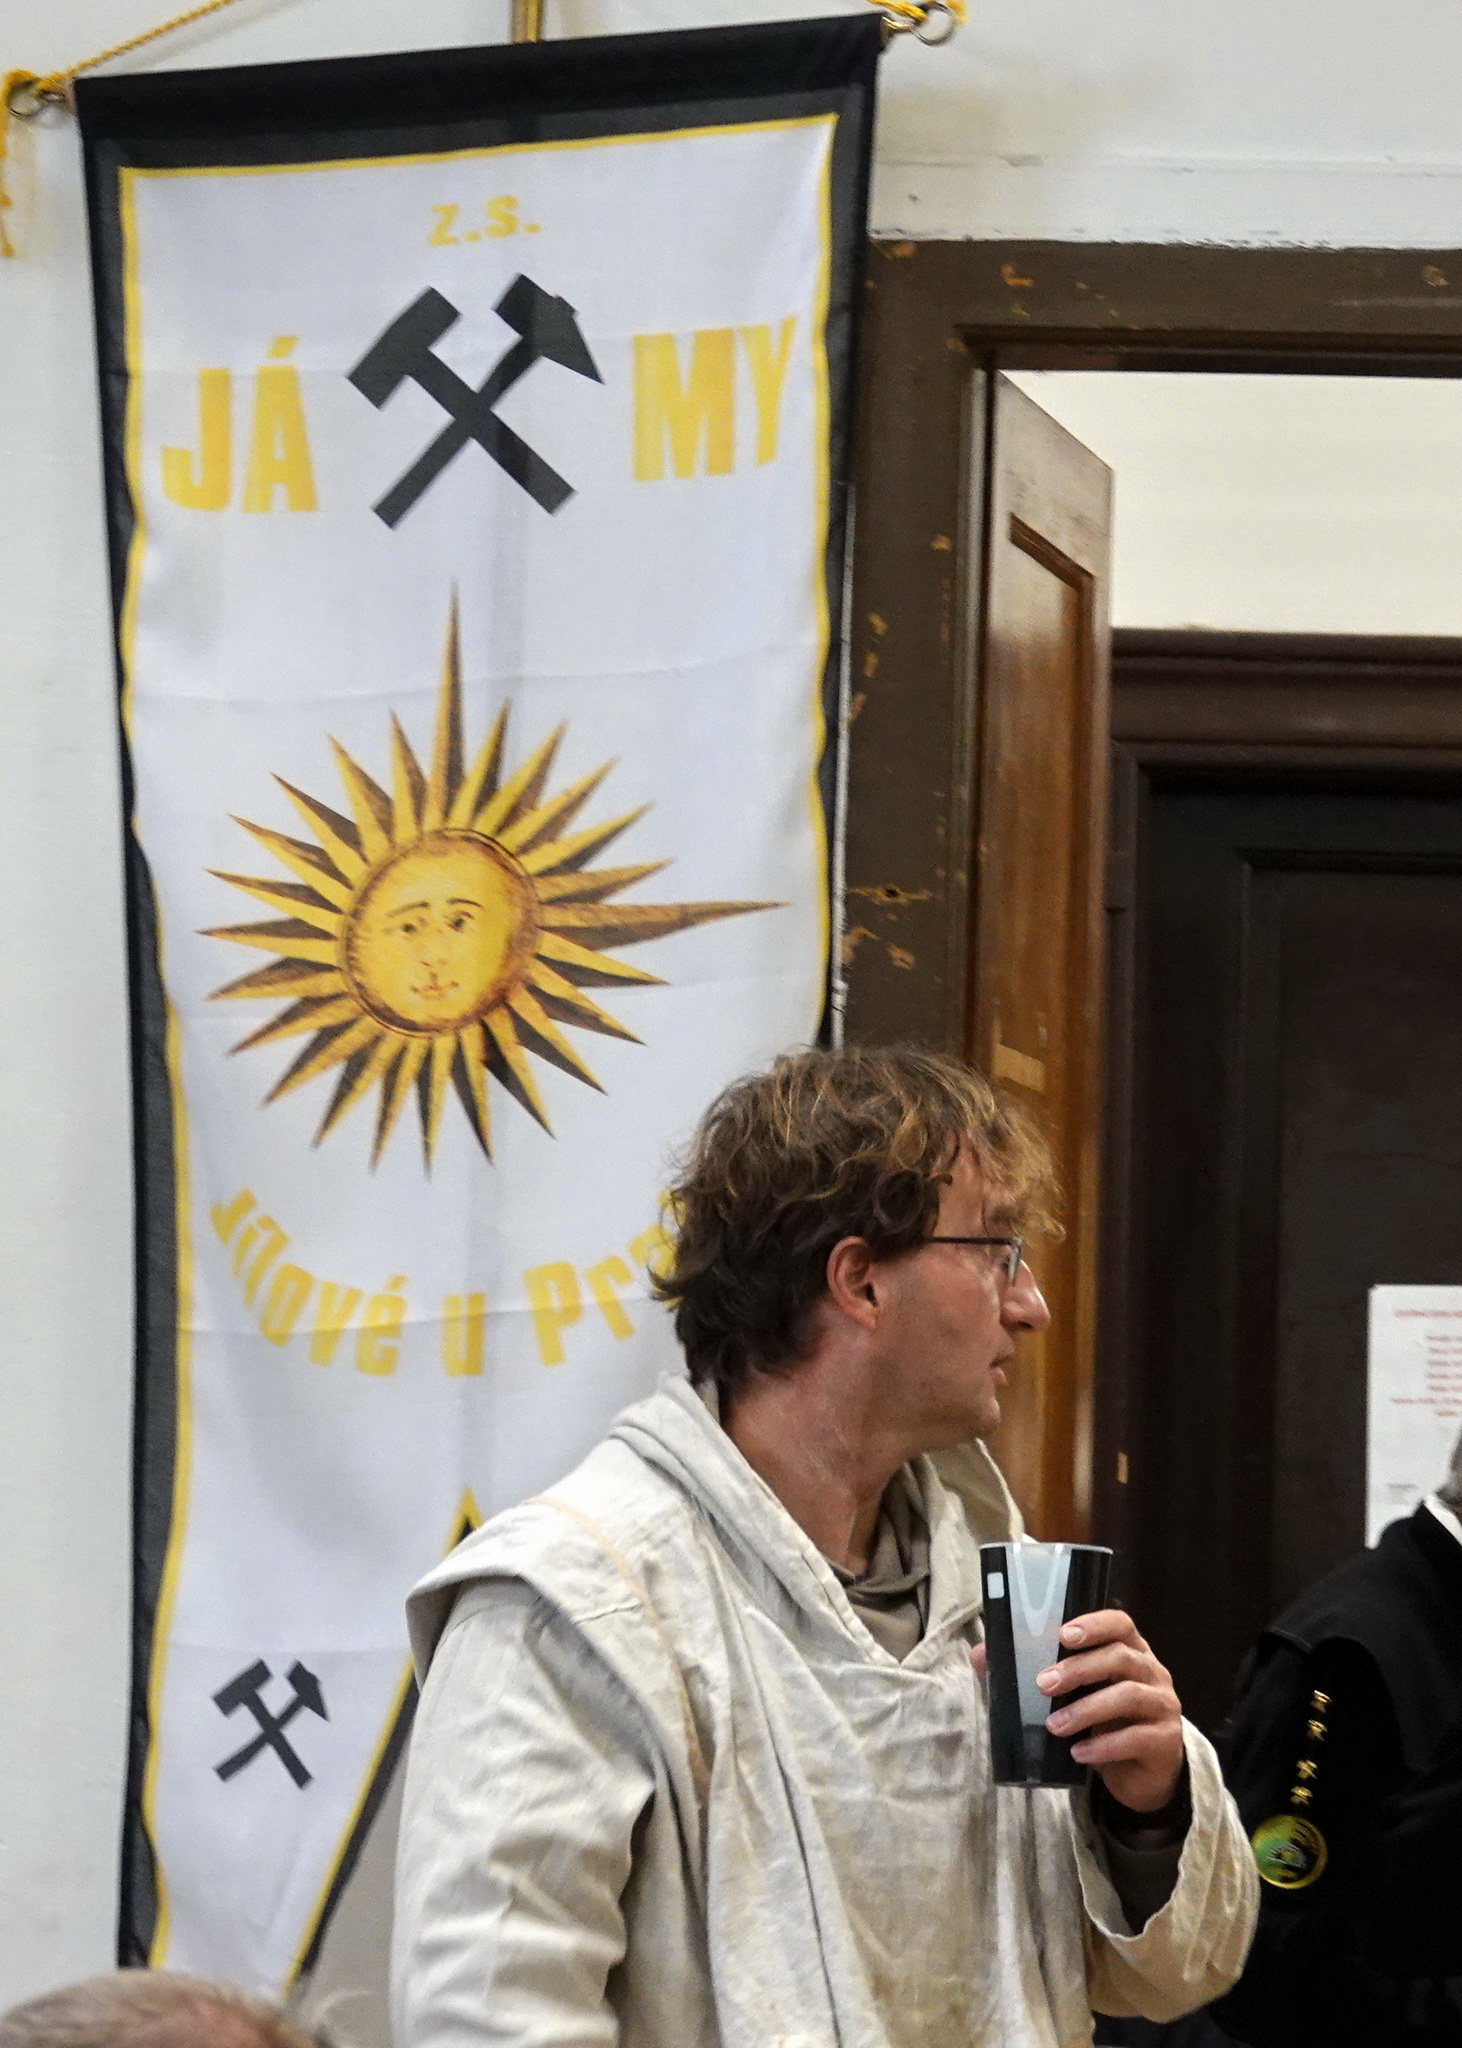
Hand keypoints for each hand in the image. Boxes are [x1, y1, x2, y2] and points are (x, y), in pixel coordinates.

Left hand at [1035, 1608, 1183, 1812]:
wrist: (1141, 1774)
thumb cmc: (1102, 1722)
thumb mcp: (1072, 1695)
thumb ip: (1032, 1672)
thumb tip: (980, 1654)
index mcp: (1130, 1651)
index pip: (1121, 1623)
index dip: (1094, 1624)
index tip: (1063, 1633)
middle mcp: (1152, 1672)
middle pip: (1120, 1657)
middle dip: (1079, 1668)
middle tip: (1044, 1684)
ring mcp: (1163, 1706)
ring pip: (1128, 1695)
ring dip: (1086, 1709)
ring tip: (1054, 1726)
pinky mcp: (1165, 1741)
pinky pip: (1136, 1738)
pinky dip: (1103, 1746)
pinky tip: (1078, 1753)